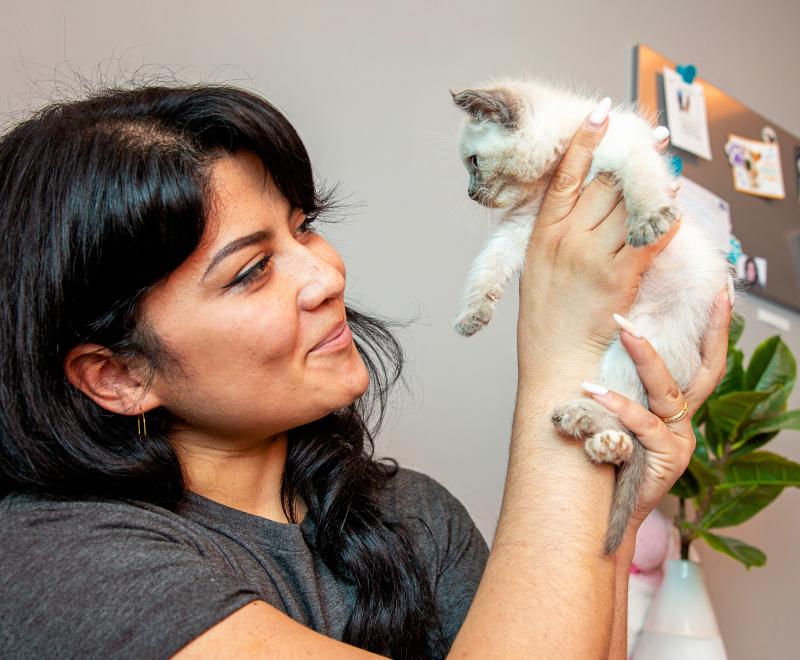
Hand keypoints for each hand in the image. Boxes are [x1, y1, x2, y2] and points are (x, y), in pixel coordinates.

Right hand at [518, 103, 680, 380]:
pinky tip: (671, 200)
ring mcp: (594, 257)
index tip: (601, 114)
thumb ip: (554, 234)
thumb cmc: (544, 319)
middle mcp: (567, 240)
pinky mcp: (620, 277)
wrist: (556, 361)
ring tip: (665, 163)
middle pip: (603, 183)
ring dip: (650, 182)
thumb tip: (579, 204)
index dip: (584, 141)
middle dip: (629, 157)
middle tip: (650, 136)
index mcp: (543, 234)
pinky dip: (662, 217)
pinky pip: (648, 237)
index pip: (565, 176)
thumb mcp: (533, 268)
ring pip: (628, 204)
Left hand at [584, 285, 732, 534]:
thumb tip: (608, 339)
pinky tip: (593, 390)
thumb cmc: (611, 458)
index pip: (705, 360)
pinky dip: (618, 404)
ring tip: (623, 329)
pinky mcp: (666, 458)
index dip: (716, 327)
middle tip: (700, 294)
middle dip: (706, 330)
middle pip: (704, 369)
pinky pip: (642, 423)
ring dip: (644, 357)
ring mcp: (679, 440)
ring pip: (667, 391)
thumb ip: (625, 385)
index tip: (721, 291)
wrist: (607, 511)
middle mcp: (685, 421)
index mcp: (678, 408)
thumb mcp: (621, 415)